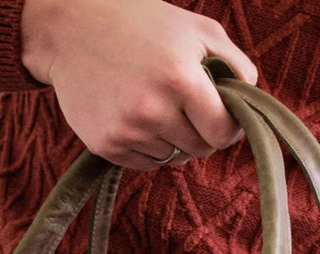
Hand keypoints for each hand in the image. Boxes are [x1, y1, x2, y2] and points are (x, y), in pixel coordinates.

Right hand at [20, 0, 256, 168]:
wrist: (68, 28)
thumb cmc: (140, 24)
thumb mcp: (196, 29)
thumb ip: (235, 63)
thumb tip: (251, 100)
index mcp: (181, 78)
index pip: (224, 133)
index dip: (230, 128)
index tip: (224, 116)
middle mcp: (153, 109)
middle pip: (200, 149)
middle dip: (202, 133)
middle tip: (187, 106)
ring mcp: (127, 130)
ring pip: (173, 158)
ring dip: (174, 140)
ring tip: (156, 106)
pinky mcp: (106, 145)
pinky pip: (146, 164)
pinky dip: (149, 147)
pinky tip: (136, 116)